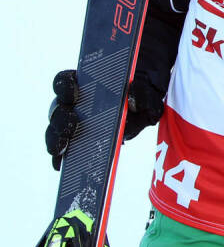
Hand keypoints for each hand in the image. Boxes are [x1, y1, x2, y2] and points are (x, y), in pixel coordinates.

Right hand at [46, 70, 163, 169]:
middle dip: (61, 118)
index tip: (74, 94)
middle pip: (57, 108)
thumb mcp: (146, 95)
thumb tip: (131, 99)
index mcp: (84, 85)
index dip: (65, 86)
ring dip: (56, 139)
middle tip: (71, 125)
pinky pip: (61, 151)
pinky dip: (59, 158)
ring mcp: (69, 122)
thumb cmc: (139, 98)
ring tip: (62, 149)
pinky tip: (62, 166)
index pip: (66, 80)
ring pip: (55, 130)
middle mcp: (71, 103)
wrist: (141, 111)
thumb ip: (141, 94)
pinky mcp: (72, 142)